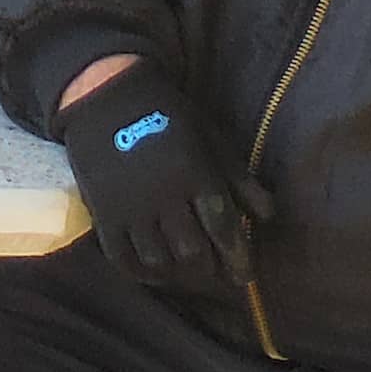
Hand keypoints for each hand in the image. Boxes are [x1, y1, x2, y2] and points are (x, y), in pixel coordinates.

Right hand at [55, 57, 270, 303]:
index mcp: (194, 173)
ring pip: (158, 260)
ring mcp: (129, 206)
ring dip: (178, 274)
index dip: (238, 258)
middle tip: (217, 273)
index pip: (222, 228)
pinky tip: (154, 271)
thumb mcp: (211, 138)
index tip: (245, 276)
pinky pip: (121, 258)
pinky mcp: (102, 213)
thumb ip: (240, 179)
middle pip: (192, 252)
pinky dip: (140, 273)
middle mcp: (162, 195)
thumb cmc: (169, 115)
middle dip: (210, 268)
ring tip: (188, 273)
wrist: (107, 95)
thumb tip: (268, 217)